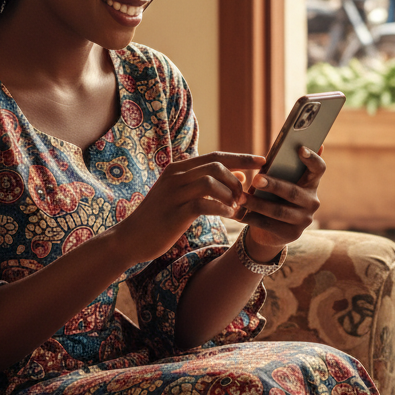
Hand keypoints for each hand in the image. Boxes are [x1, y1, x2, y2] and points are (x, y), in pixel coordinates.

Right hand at [119, 151, 262, 261]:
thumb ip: (208, 183)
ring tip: (235, 207)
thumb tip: (240, 175)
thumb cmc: (161, 217)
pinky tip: (228, 215)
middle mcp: (176, 175)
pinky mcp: (174, 212)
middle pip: (217, 165)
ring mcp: (173, 193)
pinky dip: (221, 208)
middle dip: (237, 179)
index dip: (242, 158)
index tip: (263, 161)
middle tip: (244, 196)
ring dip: (230, 194)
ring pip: (211, 180)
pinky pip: (204, 203)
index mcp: (179, 168)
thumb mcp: (183, 195)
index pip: (217, 156)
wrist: (131, 238)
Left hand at [240, 146, 325, 260]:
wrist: (272, 230)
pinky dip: (251, 218)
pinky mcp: (291, 234)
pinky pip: (269, 225)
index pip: (319, 168)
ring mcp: (304, 220)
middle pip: (293, 192)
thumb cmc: (275, 196)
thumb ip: (282, 167)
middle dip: (274, 185)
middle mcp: (312, 202)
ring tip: (240, 198)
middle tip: (255, 179)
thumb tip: (287, 143)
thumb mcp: (281, 182)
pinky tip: (237, 213)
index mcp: (311, 183)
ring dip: (258, 204)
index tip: (300, 148)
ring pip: (279, 210)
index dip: (312, 158)